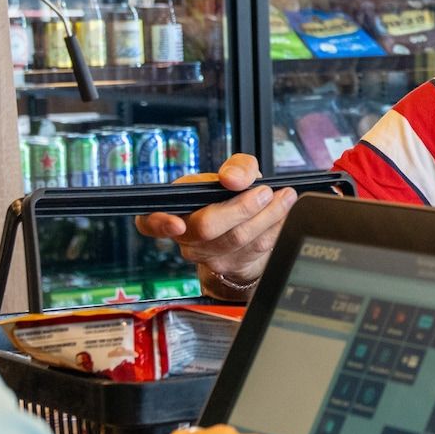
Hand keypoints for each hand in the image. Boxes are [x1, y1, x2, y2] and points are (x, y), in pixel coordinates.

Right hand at [134, 154, 295, 292]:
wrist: (240, 232)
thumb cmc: (228, 199)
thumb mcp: (229, 174)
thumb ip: (235, 167)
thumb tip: (233, 178)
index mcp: (175, 210)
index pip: (149, 222)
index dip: (159, 224)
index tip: (176, 224)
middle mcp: (186, 237)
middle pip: (206, 228)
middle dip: (240, 208)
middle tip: (264, 191)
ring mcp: (208, 257)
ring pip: (237, 239)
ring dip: (267, 216)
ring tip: (284, 196)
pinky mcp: (233, 266)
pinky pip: (257, 248)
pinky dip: (275, 227)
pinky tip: (285, 212)